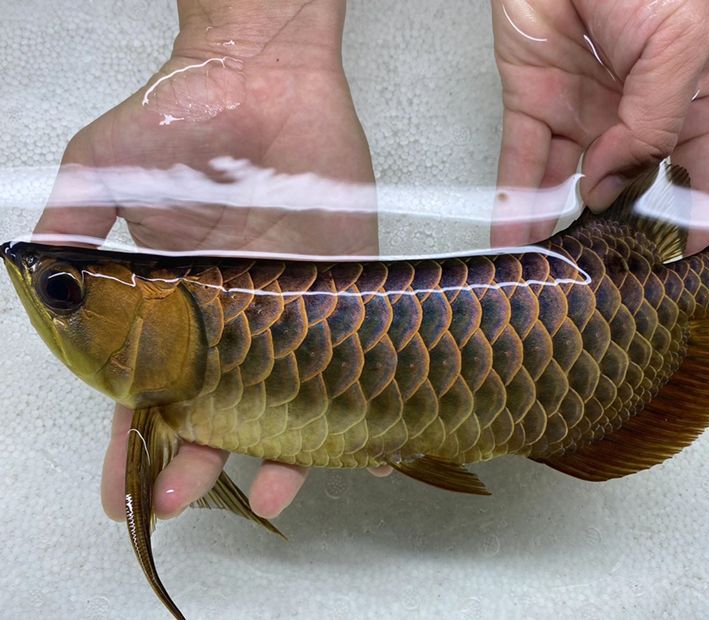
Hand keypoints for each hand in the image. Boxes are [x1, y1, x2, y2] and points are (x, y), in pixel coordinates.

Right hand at [35, 0, 387, 522]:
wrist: (258, 74)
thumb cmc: (179, 115)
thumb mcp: (104, 169)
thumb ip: (74, 230)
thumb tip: (35, 282)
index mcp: (176, 302)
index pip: (153, 386)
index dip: (136, 437)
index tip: (123, 493)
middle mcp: (236, 316)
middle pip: (221, 405)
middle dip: (199, 458)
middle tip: (180, 498)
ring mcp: (293, 305)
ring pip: (290, 396)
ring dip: (279, 449)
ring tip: (267, 492)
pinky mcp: (346, 284)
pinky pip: (355, 350)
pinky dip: (358, 396)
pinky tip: (357, 443)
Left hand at [490, 0, 708, 253]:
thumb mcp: (681, 45)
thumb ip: (657, 120)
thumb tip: (618, 178)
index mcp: (685, 96)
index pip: (697, 167)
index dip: (696, 213)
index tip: (688, 256)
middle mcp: (631, 111)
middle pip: (628, 185)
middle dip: (618, 227)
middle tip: (611, 269)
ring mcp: (581, 112)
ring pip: (570, 183)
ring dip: (560, 226)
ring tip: (559, 272)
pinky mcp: (532, 103)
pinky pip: (523, 162)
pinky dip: (516, 201)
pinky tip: (517, 239)